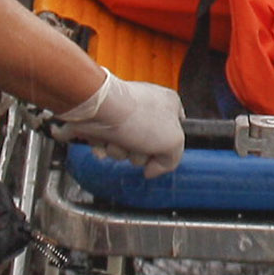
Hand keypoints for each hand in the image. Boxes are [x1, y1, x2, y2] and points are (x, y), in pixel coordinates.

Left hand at [53, 73, 185, 173]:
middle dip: (139, 153)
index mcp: (168, 104)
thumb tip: (152, 170)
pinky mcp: (101, 119)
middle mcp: (146, 106)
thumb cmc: (135, 115)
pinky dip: (103, 147)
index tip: (160, 152)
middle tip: (137, 145)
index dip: (167, 148)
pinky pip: (106, 144)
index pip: (175, 132)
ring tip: (117, 140)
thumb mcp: (173, 143)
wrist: (98, 109)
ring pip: (125, 148)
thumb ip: (171, 160)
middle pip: (148, 146)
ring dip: (119, 151)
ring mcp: (123, 113)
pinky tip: (103, 140)